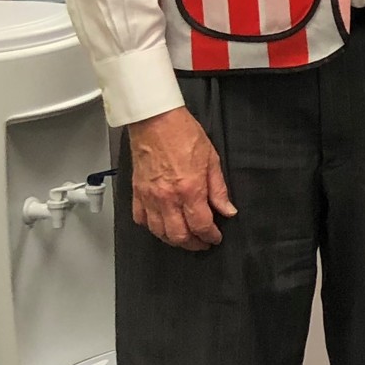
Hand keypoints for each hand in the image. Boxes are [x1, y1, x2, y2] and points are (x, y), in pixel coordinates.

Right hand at [127, 105, 234, 249]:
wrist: (155, 121)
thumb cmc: (183, 134)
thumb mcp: (212, 160)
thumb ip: (219, 190)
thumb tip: (228, 210)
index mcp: (190, 190)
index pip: (201, 225)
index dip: (211, 236)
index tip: (216, 237)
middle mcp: (168, 198)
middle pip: (179, 235)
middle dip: (193, 244)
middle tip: (203, 242)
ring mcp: (150, 197)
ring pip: (159, 232)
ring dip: (173, 240)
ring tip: (185, 238)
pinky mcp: (137, 192)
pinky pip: (140, 219)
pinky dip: (152, 227)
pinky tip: (161, 225)